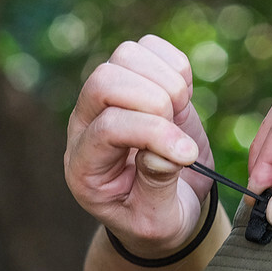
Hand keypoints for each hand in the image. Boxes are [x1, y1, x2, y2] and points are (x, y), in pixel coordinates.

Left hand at [65, 35, 213, 255]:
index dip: (153, 134)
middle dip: (154, 101)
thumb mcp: (159, 221)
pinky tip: (183, 101)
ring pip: (126, 56)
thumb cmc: (160, 222)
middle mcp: (88, 125)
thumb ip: (157, 187)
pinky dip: (176, 67)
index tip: (187, 156)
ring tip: (180, 114)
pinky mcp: (139, 82)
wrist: (171, 208)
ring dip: (166, 81)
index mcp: (85, 167)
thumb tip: (166, 152)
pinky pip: (151, 48)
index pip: (108, 128)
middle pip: (105, 79)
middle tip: (179, 132)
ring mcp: (111, 99)